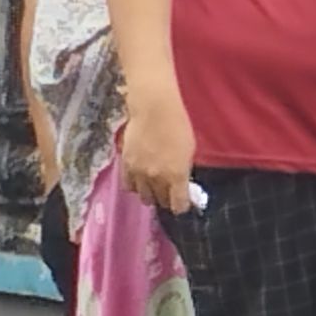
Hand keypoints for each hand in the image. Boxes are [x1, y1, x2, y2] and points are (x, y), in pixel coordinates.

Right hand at [120, 90, 195, 214]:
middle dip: (166, 199)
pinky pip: (128, 186)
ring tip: (153, 187)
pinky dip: (135, 186)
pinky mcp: (125, 166)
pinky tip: (140, 180)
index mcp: (177, 176)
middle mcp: (157, 179)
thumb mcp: (189, 151)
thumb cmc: (177, 125)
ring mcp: (139, 173)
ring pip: (143, 196)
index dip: (181, 206)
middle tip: (169, 192)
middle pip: (160, 201)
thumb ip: (184, 171)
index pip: (178, 205)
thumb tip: (182, 185)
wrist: (154, 110)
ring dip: (150, 194)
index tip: (182, 202)